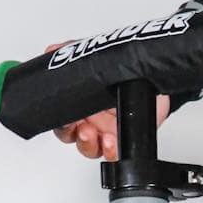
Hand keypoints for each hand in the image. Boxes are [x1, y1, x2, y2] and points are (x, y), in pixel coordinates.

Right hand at [46, 42, 171, 159]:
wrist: (150, 78)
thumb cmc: (119, 72)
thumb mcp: (93, 57)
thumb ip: (72, 51)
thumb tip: (52, 51)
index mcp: (77, 104)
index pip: (59, 119)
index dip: (59, 122)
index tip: (63, 119)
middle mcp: (88, 119)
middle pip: (70, 136)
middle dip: (74, 134)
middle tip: (82, 128)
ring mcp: (104, 130)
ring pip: (88, 147)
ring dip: (90, 144)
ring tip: (100, 136)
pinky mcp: (122, 138)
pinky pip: (111, 152)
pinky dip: (110, 151)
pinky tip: (112, 143)